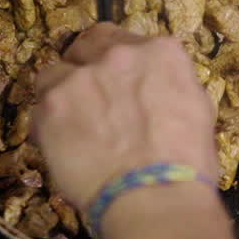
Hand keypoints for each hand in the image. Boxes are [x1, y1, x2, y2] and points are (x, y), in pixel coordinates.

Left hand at [32, 23, 217, 209]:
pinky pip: (40, 107)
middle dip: (87, 66)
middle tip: (92, 99)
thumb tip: (154, 92)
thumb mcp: (197, 112)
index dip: (120, 65)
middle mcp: (120, 54)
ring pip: (57, 73)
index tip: (119, 84)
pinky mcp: (52, 103)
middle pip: (88, 45)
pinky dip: (48, 124)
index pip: (128, 42)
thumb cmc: (187, 165)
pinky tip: (63, 148)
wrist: (155, 196)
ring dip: (64, 94)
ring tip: (74, 127)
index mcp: (162, 52)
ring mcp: (82, 76)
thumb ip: (169, 88)